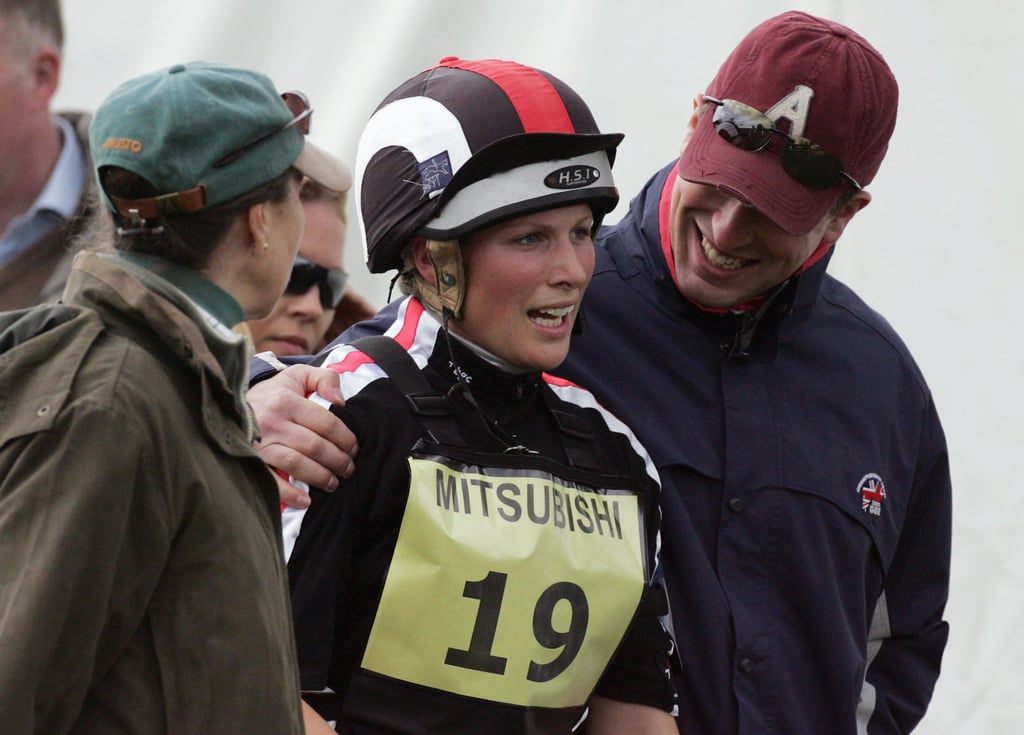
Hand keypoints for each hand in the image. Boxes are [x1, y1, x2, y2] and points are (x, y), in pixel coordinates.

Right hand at [249, 365, 356, 507]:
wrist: (231, 404)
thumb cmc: (275, 393)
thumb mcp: (298, 375)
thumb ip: (324, 378)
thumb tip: (341, 401)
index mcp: (286, 400)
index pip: (325, 422)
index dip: (345, 438)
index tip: (354, 449)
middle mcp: (271, 422)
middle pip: (314, 446)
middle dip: (338, 460)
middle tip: (349, 469)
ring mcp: (258, 444)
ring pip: (296, 463)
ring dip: (320, 477)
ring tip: (333, 483)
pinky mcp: (249, 461)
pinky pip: (271, 481)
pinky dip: (290, 494)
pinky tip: (306, 500)